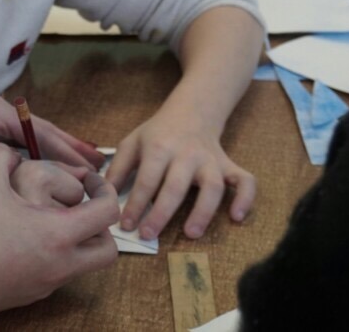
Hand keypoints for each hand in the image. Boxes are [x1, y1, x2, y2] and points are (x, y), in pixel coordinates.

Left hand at [0, 93, 105, 170]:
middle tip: (99, 163)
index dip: (66, 150)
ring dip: (51, 152)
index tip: (90, 167)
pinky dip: (30, 155)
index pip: (40, 132)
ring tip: (79, 168)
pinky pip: (12, 143)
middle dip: (69, 148)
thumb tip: (16, 192)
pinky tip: (40, 171)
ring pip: (27, 138)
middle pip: (41, 130)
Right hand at [0, 143, 118, 320]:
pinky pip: (56, 274)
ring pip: (82, 264)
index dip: (104, 189)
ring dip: (77, 240)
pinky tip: (23, 236)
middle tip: (81, 206)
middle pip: (107, 251)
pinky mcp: (29, 295)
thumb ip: (2, 154)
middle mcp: (60, 265)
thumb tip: (12, 153)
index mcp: (58, 235)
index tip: (88, 179)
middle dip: (101, 226)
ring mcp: (45, 284)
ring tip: (49, 216)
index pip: (107, 213)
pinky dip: (53, 254)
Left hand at [104, 110, 254, 240]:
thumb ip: (117, 168)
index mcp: (159, 147)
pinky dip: (246, 199)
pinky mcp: (229, 166)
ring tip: (191, 234)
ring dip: (203, 211)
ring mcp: (211, 160)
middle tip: (149, 235)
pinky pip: (245, 181)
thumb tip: (103, 196)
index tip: (126, 225)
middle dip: (161, 212)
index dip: (136, 204)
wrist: (191, 112)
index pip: (146, 179)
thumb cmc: (157, 133)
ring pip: (213, 186)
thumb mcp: (132, 142)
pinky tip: (237, 217)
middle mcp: (187, 154)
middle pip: (176, 186)